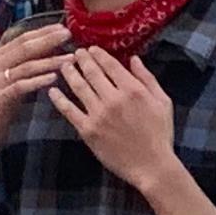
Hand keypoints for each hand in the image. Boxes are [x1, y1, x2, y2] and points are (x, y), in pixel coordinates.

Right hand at [0, 16, 73, 146]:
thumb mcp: (9, 79)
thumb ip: (24, 64)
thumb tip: (50, 49)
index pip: (21, 39)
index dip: (43, 32)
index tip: (63, 27)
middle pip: (24, 48)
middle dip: (48, 40)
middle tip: (68, 34)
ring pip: (26, 66)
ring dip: (50, 61)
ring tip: (69, 58)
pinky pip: (21, 86)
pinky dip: (38, 81)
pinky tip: (54, 78)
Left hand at [49, 43, 184, 194]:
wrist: (151, 166)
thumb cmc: (160, 134)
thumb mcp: (163, 102)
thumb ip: (147, 79)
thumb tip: (134, 59)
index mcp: (133, 90)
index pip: (110, 65)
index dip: (98, 54)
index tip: (91, 48)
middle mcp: (113, 98)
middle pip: (92, 72)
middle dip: (81, 59)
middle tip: (75, 53)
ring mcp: (98, 114)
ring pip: (78, 87)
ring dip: (69, 73)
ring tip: (64, 65)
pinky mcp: (88, 130)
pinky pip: (69, 111)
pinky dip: (59, 99)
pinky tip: (52, 91)